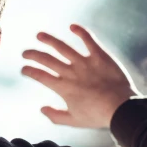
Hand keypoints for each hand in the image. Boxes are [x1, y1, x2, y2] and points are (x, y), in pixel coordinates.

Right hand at [21, 24, 140, 127]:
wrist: (121, 108)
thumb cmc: (98, 115)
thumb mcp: (74, 120)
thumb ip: (55, 116)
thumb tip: (42, 109)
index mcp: (63, 88)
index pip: (40, 76)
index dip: (29, 70)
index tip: (24, 68)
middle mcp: (70, 73)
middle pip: (46, 59)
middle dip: (32, 55)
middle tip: (25, 53)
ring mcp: (84, 63)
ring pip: (62, 47)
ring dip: (49, 40)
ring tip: (39, 35)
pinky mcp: (99, 56)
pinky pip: (88, 40)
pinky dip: (80, 32)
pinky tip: (72, 26)